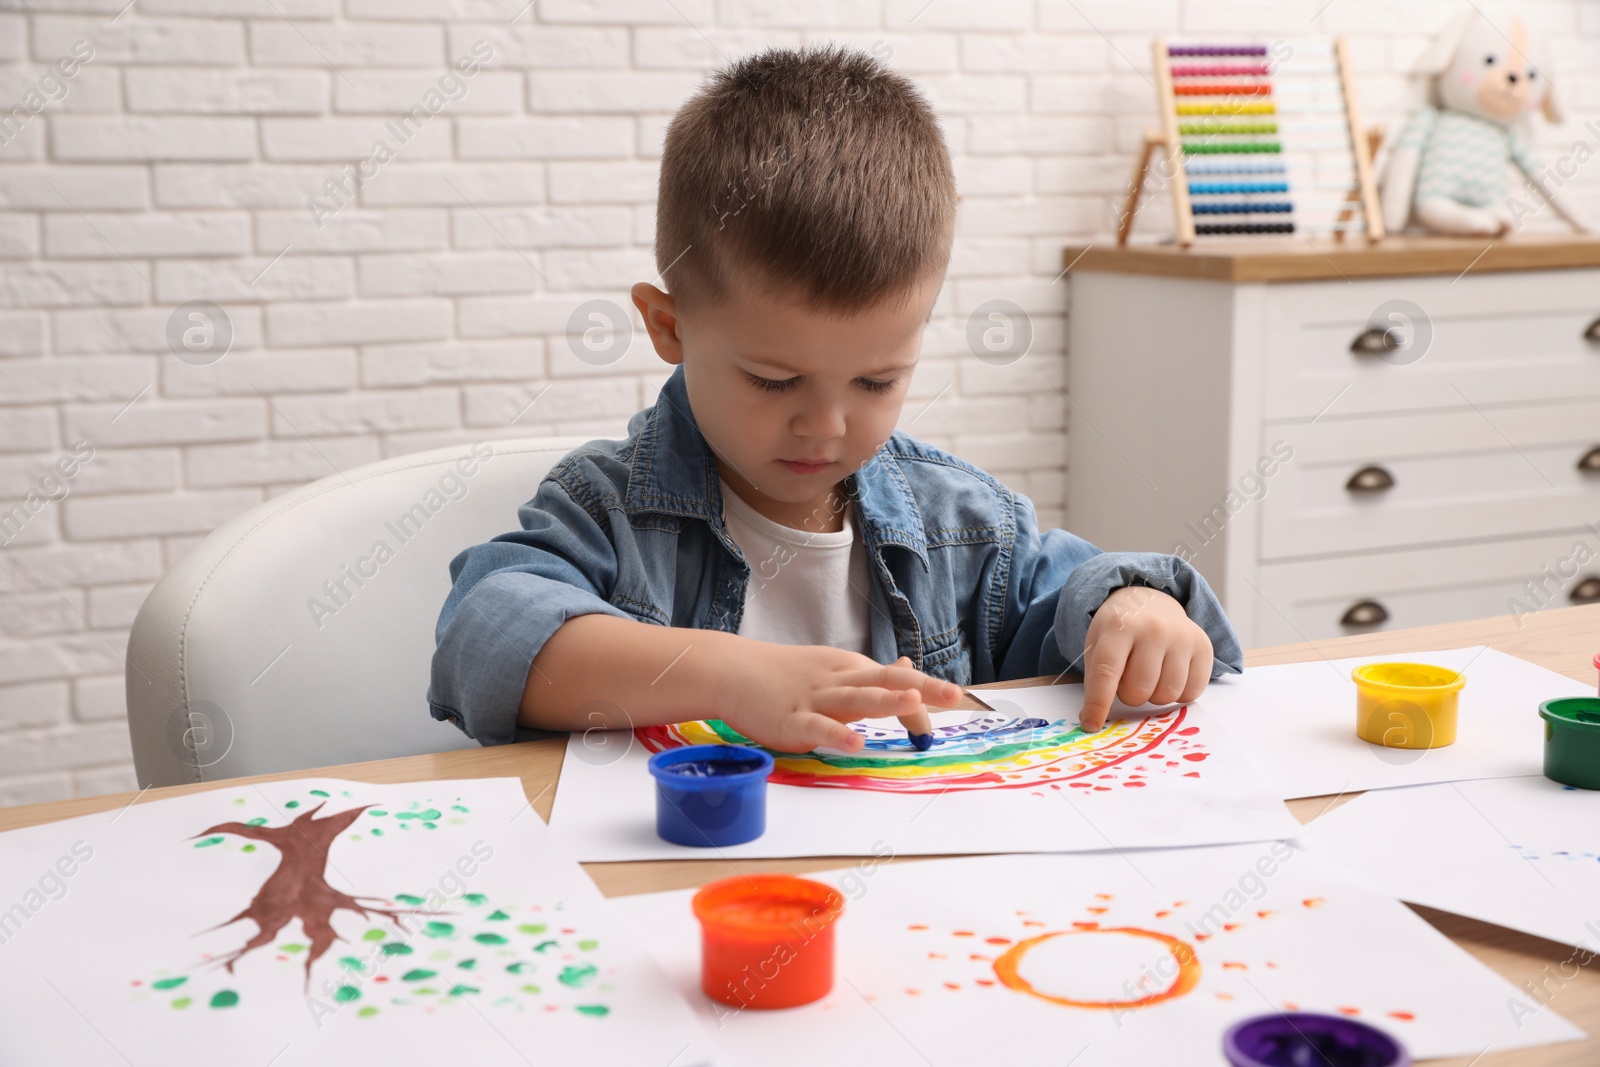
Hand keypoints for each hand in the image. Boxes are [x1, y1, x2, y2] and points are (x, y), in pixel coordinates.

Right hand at [717, 643, 957, 753]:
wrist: (733, 671)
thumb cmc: (787, 675)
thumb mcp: (835, 667)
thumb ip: (871, 674)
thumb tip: (907, 665)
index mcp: (851, 670)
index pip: (896, 679)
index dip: (924, 696)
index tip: (948, 709)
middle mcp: (839, 681)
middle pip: (885, 680)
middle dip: (922, 688)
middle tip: (955, 695)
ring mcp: (816, 700)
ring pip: (856, 698)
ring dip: (885, 699)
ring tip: (913, 701)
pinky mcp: (792, 720)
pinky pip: (818, 727)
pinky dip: (837, 733)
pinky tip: (855, 742)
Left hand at [1079, 586, 1212, 731]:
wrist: (1151, 600)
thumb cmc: (1119, 630)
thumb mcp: (1098, 644)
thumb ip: (1095, 681)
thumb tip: (1091, 722)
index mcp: (1119, 626)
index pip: (1106, 672)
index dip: (1098, 704)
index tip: (1092, 726)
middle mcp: (1153, 629)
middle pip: (1138, 690)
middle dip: (1129, 695)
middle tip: (1129, 677)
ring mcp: (1182, 636)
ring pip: (1166, 695)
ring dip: (1154, 696)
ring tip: (1149, 674)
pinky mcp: (1203, 646)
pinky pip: (1191, 693)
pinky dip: (1178, 694)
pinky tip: (1170, 674)